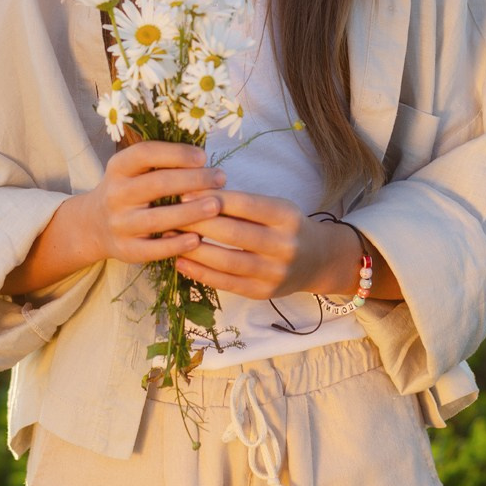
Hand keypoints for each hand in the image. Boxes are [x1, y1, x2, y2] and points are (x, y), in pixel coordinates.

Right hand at [86, 140, 226, 265]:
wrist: (95, 224)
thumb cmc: (129, 189)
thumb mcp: (134, 169)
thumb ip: (161, 162)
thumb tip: (203, 157)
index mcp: (118, 167)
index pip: (146, 154)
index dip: (176, 153)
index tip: (203, 157)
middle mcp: (115, 194)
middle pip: (157, 184)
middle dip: (193, 180)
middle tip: (220, 178)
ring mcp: (119, 223)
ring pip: (157, 218)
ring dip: (190, 212)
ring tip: (217, 205)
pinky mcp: (125, 249)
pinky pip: (153, 249)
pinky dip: (176, 245)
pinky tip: (198, 239)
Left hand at [173, 189, 356, 299]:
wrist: (318, 260)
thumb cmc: (286, 226)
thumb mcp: (274, 207)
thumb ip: (242, 203)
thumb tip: (195, 193)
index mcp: (286, 216)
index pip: (245, 205)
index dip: (213, 199)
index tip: (184, 192)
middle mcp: (283, 245)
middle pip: (233, 233)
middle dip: (197, 222)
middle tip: (169, 214)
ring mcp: (274, 273)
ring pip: (226, 261)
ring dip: (193, 249)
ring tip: (168, 237)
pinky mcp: (263, 293)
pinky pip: (226, 283)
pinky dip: (200, 273)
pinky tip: (181, 261)